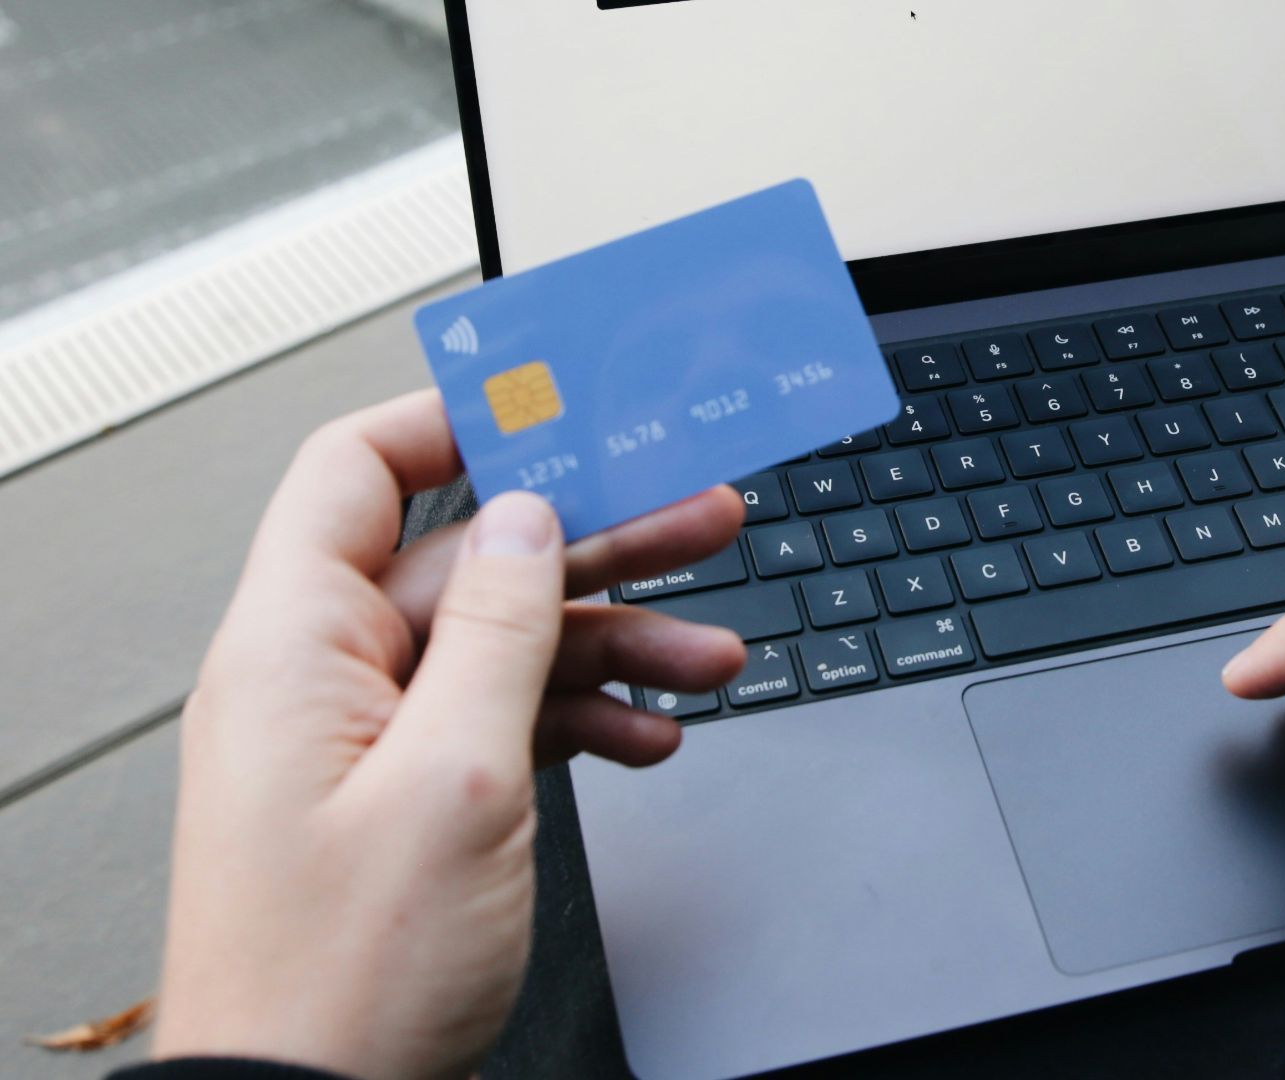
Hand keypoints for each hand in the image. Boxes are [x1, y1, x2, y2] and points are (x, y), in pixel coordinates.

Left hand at [152, 391, 745, 1078]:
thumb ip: (498, 631)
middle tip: (702, 513)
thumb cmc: (344, 977)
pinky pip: (504, 721)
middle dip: (596, 539)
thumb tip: (528, 520)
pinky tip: (652, 736)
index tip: (560, 404)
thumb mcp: (453, 779)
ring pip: (506, 645)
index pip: (361, 472)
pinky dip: (583, 720)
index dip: (460, 424)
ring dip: (615, 643)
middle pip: (471, 561)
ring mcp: (370, 741)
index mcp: (295, 647)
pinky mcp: (408, 797)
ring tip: (714, 649)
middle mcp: (324, 679)